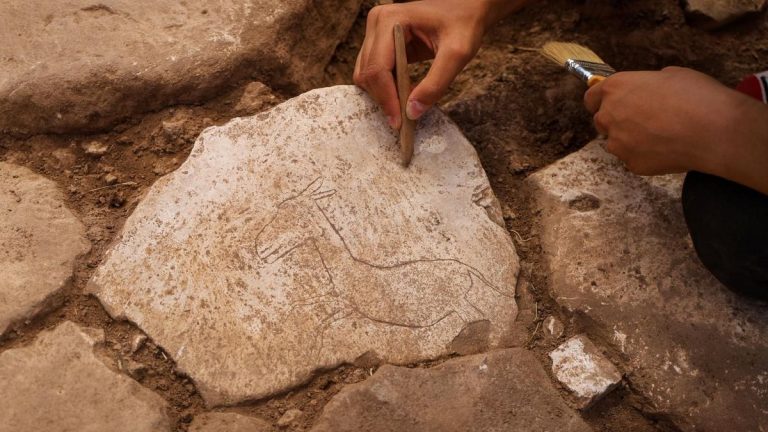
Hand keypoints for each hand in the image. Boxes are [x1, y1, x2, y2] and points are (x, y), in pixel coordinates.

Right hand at [354, 0, 525, 128]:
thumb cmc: (464, 24)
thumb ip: (436, 84)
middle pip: (367, 74)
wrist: (468, 9)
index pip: (377, 68)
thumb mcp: (457, 54)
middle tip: (404, 121)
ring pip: (366, 75)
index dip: (386, 98)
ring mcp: (376, 33)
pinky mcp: (380, 43)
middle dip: (384, 99)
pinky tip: (405, 95)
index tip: (399, 122)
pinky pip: (375, 73)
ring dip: (384, 95)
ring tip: (406, 107)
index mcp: (390, 20)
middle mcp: (377, 23)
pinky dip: (386, 88)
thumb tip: (412, 113)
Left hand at [585, 67, 767, 194]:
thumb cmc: (695, 96)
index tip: (608, 104)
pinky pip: (633, 159)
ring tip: (660, 135)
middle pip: (602, 120)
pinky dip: (645, 155)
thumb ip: (647, 84)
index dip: (599, 101)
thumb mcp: (670, 75)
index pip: (591, 97)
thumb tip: (647, 91)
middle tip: (643, 120)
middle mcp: (609, 115)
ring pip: (616, 142)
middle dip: (617, 120)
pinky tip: (667, 149)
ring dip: (630, 139)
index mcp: (616, 88)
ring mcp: (618, 143)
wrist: (713, 130)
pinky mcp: (631, 163)